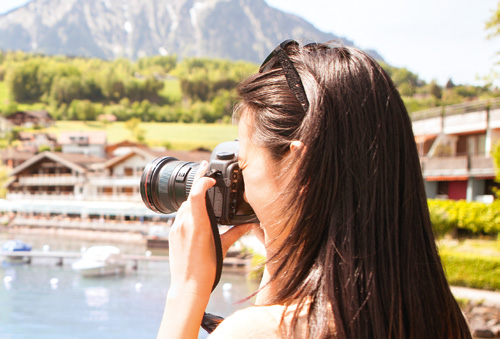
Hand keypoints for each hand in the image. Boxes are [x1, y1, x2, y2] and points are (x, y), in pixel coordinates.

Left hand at [168, 161, 253, 296]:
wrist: (187, 286)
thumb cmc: (206, 270)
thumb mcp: (223, 247)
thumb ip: (235, 232)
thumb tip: (249, 224)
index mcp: (198, 225)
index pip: (196, 193)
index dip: (202, 179)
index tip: (211, 176)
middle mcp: (184, 224)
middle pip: (190, 196)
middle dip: (199, 186)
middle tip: (210, 176)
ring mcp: (176, 228)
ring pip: (184, 205)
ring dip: (193, 199)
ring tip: (205, 195)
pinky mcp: (172, 233)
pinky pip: (180, 215)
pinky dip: (188, 211)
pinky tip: (197, 215)